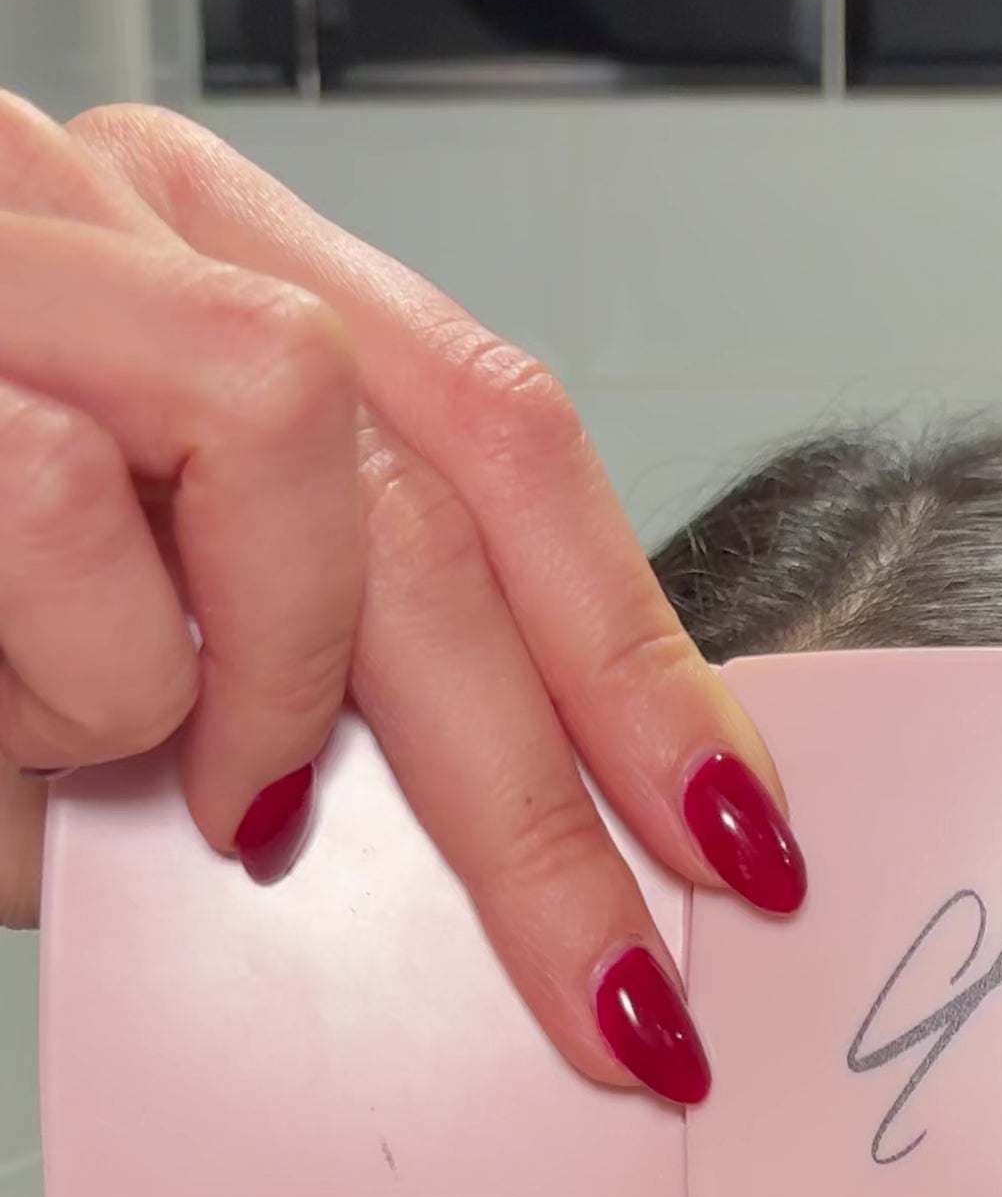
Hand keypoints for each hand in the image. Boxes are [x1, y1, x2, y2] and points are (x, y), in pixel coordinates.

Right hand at [0, 89, 807, 1106]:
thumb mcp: (85, 662)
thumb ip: (263, 692)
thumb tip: (450, 855)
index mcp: (180, 257)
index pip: (491, 426)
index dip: (637, 647)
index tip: (734, 834)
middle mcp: (97, 202)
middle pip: (443, 475)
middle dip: (550, 789)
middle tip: (610, 994)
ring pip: (285, 437)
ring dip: (245, 690)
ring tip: (145, 781)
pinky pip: (80, 518)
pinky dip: (79, 671)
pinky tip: (12, 723)